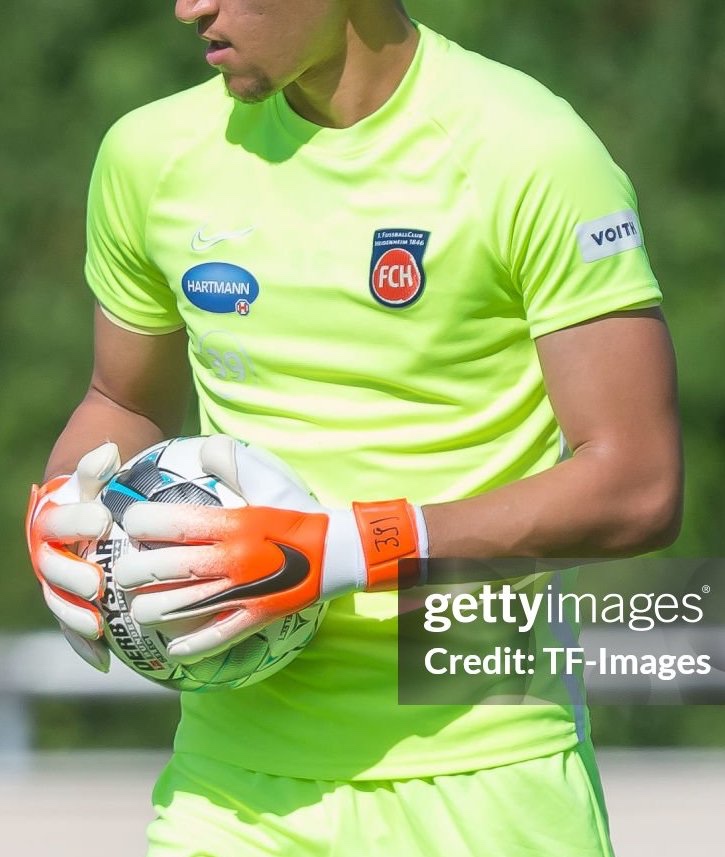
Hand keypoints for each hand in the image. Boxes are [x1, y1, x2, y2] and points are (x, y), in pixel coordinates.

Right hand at [25, 444, 119, 671]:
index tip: (102, 520)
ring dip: (75, 616)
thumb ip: (98, 468)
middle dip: (72, 577)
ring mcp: (56, 579)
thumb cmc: (104, 487)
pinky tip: (105, 661)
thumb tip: (108, 451)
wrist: (96, 504)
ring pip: (58, 601)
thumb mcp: (100, 474)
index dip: (75, 522)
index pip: (57, 522)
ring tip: (97, 626)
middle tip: (98, 583)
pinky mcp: (70, 602)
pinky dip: (85, 644)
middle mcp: (46, 551)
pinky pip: (73, 626)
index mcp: (51, 519)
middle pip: (51, 568)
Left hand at [115, 434, 427, 661]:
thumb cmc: (297, 512)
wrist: (338, 550)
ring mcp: (241, 591)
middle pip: (163, 568)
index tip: (130, 523)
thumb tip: (204, 447)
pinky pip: (217, 637)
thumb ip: (233, 461)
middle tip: (124, 570)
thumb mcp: (267, 479)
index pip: (169, 522)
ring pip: (178, 607)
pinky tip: (172, 646)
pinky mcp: (255, 616)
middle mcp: (230, 558)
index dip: (139, 523)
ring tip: (138, 607)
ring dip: (149, 609)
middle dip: (132, 570)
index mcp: (231, 522)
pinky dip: (191, 645)